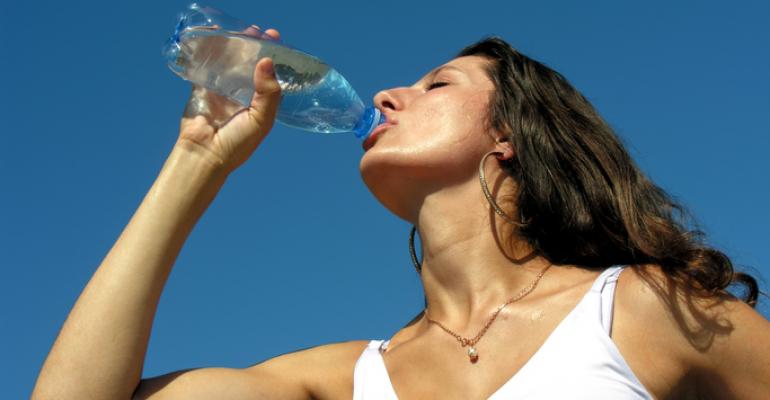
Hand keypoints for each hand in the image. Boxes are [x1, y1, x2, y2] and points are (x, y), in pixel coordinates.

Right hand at [178, 28, 282, 171]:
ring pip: (229, 62)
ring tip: (238, 30)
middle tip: (257, 31)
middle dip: (254, 46)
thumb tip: (267, 60)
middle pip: (250, 64)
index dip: (274, 56)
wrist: (204, 154)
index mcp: (261, 102)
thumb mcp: (261, 120)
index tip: (275, 39)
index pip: (270, 74)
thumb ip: (268, 93)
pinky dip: (207, 51)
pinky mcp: (203, 88)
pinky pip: (206, 65)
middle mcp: (243, 94)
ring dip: (233, 45)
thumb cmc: (237, 144)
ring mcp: (222, 90)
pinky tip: (211, 36)